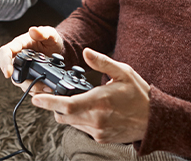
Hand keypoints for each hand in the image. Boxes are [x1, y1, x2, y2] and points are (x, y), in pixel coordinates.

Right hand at [0, 27, 63, 93]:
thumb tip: (33, 30)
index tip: (8, 73)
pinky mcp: (28, 78)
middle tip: (38, 84)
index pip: (5, 52)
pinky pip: (28, 87)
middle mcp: (18, 58)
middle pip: (11, 72)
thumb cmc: (51, 40)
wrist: (58, 50)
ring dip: (32, 87)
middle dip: (23, 81)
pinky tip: (46, 88)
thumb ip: (43, 32)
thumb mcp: (51, 34)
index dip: (4, 62)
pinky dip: (37, 90)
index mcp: (19, 45)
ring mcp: (22, 69)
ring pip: (20, 82)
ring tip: (46, 87)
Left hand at [31, 48, 150, 144]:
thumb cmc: (139, 94)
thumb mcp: (123, 71)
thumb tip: (85, 52)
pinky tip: (91, 110)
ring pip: (71, 123)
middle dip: (55, 106)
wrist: (155, 120)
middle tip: (53, 94)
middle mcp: (96, 119)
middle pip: (63, 116)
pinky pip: (82, 128)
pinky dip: (80, 119)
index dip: (48, 102)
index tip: (36, 98)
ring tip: (77, 100)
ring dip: (68, 112)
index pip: (66, 105)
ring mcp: (98, 131)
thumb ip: (101, 62)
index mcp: (99, 101)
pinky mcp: (101, 138)